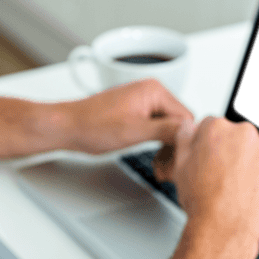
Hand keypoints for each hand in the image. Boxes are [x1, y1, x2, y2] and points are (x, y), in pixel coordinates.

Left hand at [56, 79, 193, 154]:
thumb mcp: (135, 131)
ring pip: (170, 128)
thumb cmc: (93, 126)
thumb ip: (166, 130)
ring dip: (166, 147)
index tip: (176, 161)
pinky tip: (153, 157)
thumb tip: (191, 131)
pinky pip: (158, 128)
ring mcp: (144, 102)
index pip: (186, 118)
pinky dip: (157, 143)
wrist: (68, 127)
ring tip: (159, 166)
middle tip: (165, 167)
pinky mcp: (137, 112)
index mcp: (154, 90)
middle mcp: (151, 92)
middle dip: (175, 146)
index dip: (183, 142)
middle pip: (180, 123)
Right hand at [158, 117, 258, 252]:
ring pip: (255, 151)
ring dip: (248, 163)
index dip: (209, 147)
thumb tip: (189, 126)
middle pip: (236, 137)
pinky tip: (249, 190)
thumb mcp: (180, 165)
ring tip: (236, 187)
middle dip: (230, 152)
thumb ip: (184, 138)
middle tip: (221, 177)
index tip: (209, 161)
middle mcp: (243, 132)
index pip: (212, 127)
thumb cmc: (202, 200)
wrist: (224, 227)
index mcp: (217, 127)